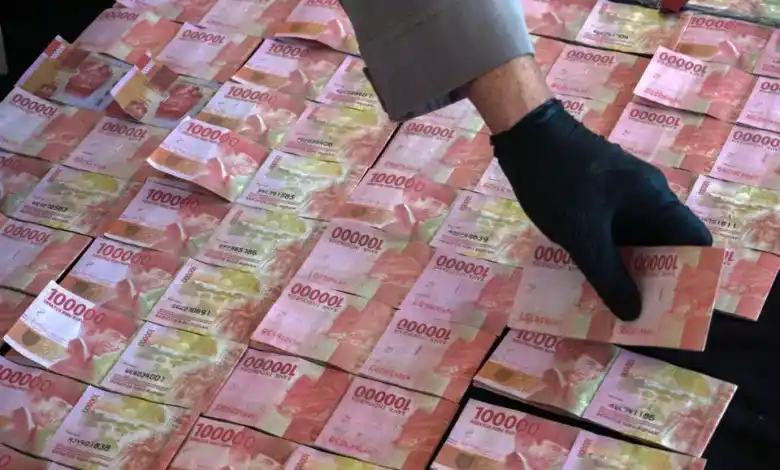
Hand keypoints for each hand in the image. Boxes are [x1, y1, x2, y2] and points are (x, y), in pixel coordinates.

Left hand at [493, 99, 712, 320]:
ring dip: (627, 272)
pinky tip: (590, 283)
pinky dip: (605, 257)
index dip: (691, 275)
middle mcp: (645, 200)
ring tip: (614, 309)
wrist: (525, 135)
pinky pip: (611, 235)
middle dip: (654, 282)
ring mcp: (620, 199)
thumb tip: (634, 314)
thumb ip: (608, 275)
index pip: (693, 241)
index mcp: (655, 201)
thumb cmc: (558, 182)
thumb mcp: (582, 235)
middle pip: (663, 247)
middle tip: (640, 321)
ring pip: (634, 244)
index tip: (676, 308)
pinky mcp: (597, 201)